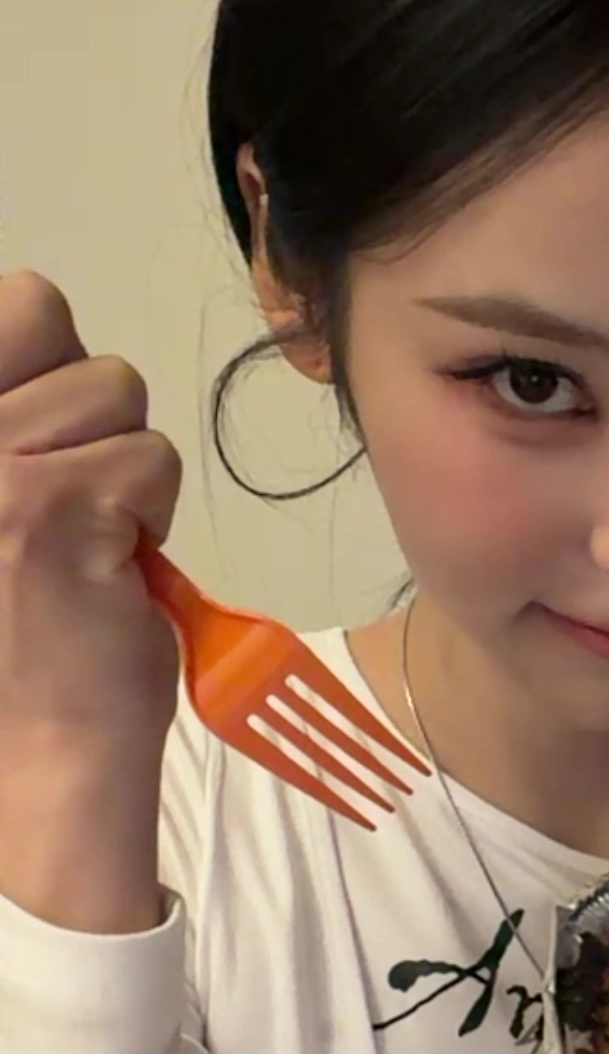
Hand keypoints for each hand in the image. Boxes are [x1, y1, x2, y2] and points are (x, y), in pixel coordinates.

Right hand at [0, 270, 180, 756]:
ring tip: (81, 540)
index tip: (43, 435)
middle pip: (59, 327)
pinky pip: (150, 459)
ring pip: (115, 390)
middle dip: (88, 408)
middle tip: (66, 493)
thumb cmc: (14, 632)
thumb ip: (10, 415)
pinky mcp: (53, 507)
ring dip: (121, 467)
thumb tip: (46, 316)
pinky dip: (150, 517)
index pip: (18, 301)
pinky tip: (106, 570)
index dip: (45, 358)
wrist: (31, 751)